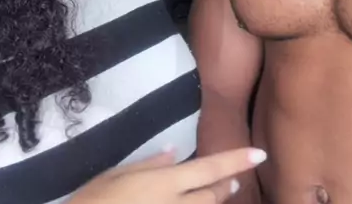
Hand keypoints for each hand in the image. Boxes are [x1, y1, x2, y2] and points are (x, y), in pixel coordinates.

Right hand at [71, 146, 266, 202]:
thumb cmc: (91, 202)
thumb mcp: (115, 175)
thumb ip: (148, 164)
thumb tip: (174, 152)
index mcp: (162, 183)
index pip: (208, 168)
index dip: (236, 161)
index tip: (260, 154)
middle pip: (211, 197)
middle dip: (223, 186)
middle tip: (232, 181)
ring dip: (211, 202)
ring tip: (218, 193)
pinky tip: (191, 203)